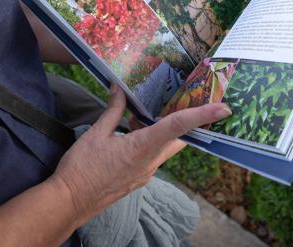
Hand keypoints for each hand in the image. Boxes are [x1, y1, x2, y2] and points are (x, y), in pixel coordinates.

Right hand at [48, 85, 231, 225]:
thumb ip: (113, 110)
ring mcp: (145, 173)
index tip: (223, 109)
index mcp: (143, 147)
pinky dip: (150, 142)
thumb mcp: (96, 133)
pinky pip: (152, 157)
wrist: (68, 203)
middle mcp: (151, 162)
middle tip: (185, 102)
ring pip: (165, 148)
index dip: (202, 115)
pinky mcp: (137, 179)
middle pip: (179, 139)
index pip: (178, 126)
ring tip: (145, 113)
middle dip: (186, 123)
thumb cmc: (81, 168)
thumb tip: (119, 89)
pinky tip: (132, 132)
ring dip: (162, 132)